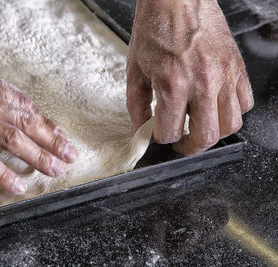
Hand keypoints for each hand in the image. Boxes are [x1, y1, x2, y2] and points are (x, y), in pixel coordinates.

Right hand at [0, 58, 77, 193]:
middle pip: (25, 120)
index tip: (61, 137)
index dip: (46, 122)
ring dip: (37, 156)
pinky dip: (3, 173)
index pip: (24, 104)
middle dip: (52, 140)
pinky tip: (18, 186)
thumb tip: (13, 109)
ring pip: (12, 138)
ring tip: (53, 170)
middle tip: (69, 155)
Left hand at [127, 0, 253, 154]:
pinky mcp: (237, 67)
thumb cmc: (154, 29)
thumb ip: (136, 107)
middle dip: (190, 147)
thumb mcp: (134, 70)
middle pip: (206, 137)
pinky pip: (246, 102)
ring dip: (214, 133)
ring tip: (199, 126)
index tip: (159, 135)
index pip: (170, 132)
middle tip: (181, 142)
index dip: (161, 139)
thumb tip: (139, 131)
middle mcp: (203, 82)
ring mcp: (224, 74)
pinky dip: (231, 112)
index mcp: (172, 83)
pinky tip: (215, 106)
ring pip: (231, 125)